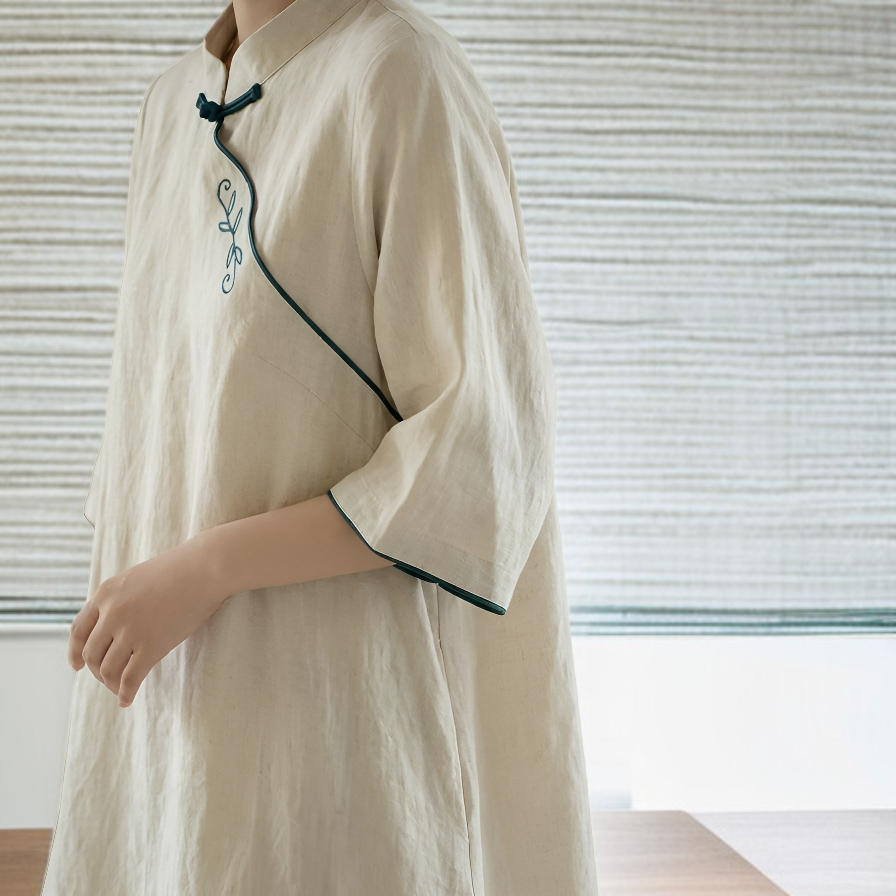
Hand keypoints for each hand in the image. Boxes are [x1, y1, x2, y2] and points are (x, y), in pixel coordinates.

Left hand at [68, 534, 228, 707]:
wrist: (206, 567)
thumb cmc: (181, 569)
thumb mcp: (138, 578)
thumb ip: (121, 599)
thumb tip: (117, 625)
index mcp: (106, 594)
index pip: (78, 631)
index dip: (75, 652)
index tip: (77, 666)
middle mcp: (112, 613)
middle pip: (91, 653)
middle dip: (96, 670)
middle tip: (107, 679)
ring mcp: (130, 630)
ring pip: (107, 669)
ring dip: (111, 683)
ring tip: (120, 689)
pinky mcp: (151, 646)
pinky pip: (130, 678)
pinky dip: (126, 693)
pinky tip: (127, 699)